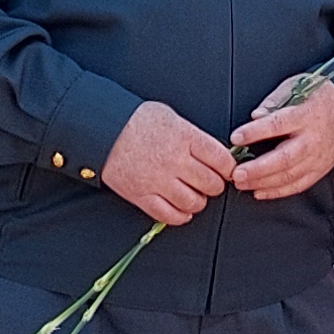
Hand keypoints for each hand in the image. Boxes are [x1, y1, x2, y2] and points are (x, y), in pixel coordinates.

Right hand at [102, 102, 234, 227]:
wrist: (104, 130)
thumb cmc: (138, 121)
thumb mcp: (172, 118)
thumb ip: (194, 137)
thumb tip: (214, 154)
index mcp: (185, 137)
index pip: (221, 160)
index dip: (229, 168)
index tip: (227, 170)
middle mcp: (174, 161)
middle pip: (211, 184)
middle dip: (215, 185)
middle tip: (211, 182)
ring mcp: (158, 181)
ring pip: (193, 202)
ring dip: (199, 201)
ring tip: (195, 194)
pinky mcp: (142, 196)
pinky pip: (169, 215)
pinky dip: (181, 216)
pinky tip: (182, 209)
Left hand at [227, 74, 333, 200]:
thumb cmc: (320, 98)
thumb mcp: (296, 87)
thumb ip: (275, 101)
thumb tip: (256, 115)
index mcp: (306, 115)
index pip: (277, 124)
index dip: (255, 132)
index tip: (237, 138)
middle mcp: (312, 139)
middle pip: (283, 158)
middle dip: (258, 169)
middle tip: (237, 173)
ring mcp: (317, 157)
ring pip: (289, 176)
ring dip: (263, 183)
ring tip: (242, 183)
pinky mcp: (320, 169)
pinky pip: (298, 185)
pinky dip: (278, 191)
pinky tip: (260, 191)